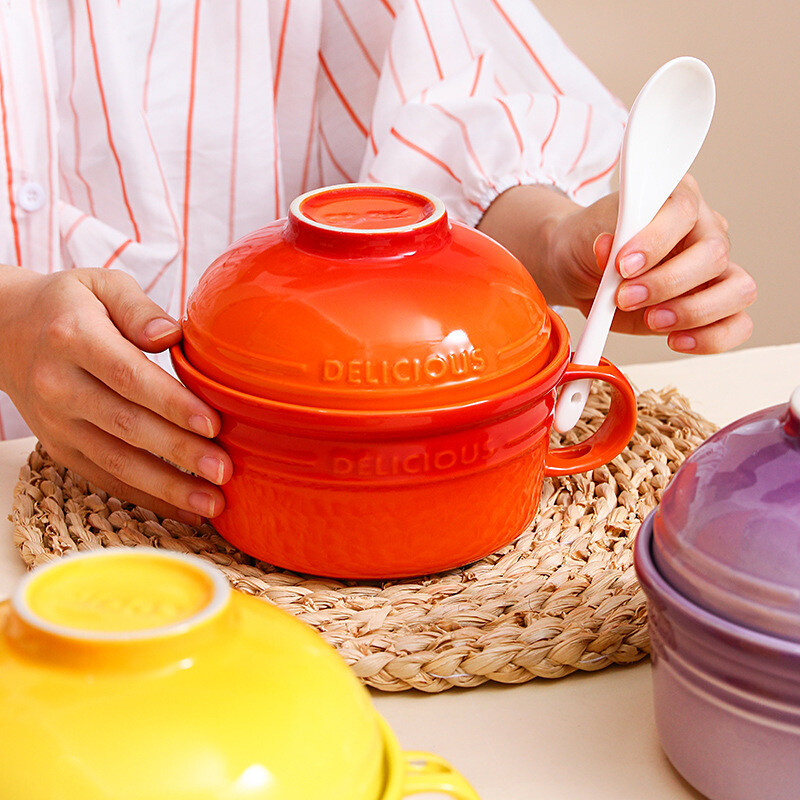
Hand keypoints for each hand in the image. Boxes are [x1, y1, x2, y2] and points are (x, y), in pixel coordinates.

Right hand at [0, 267, 232, 524]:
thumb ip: (138, 307)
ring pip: (116, 462)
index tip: (214, 424)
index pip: (129, 377)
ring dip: (167, 487)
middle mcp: (59, 385)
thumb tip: (170, 334)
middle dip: (179, 453)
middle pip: (126, 425)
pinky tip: (184, 509)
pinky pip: (105, 478)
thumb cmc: (69, 306)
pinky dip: (146, 498)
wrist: (5, 333)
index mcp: (73, 339)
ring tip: (213, 503)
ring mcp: (56, 423)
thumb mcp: (101, 285)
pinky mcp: (60, 448)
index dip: (172, 404)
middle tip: (224, 471)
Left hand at [549, 174, 756, 352]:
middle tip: (626, 298)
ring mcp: (715, 270)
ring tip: (652, 320)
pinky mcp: (712, 306)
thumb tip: (610, 247)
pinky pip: (738, 324)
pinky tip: (674, 339)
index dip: (655, 241)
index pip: (684, 211)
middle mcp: (705, 231)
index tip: (622, 265)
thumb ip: (603, 241)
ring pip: (739, 290)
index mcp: (676, 199)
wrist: (579, 268)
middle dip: (666, 283)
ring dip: (693, 311)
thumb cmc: (589, 244)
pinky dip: (711, 338)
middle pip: (715, 254)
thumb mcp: (587, 236)